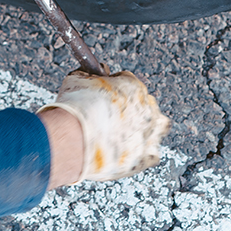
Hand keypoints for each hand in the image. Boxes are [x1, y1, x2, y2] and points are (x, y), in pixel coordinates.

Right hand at [38, 70, 170, 184]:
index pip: (129, 82)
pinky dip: (142, 154)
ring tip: (123, 135)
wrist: (74, 139)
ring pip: (156, 129)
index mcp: (133, 87)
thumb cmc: (76, 110)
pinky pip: (151, 155)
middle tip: (113, 116)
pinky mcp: (145, 158)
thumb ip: (89, 73)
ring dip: (144, 130)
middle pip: (146, 104)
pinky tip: (125, 152)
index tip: (107, 95)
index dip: (116, 88)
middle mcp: (147, 109)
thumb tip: (91, 72)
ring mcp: (149, 135)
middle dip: (132, 109)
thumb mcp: (78, 79)